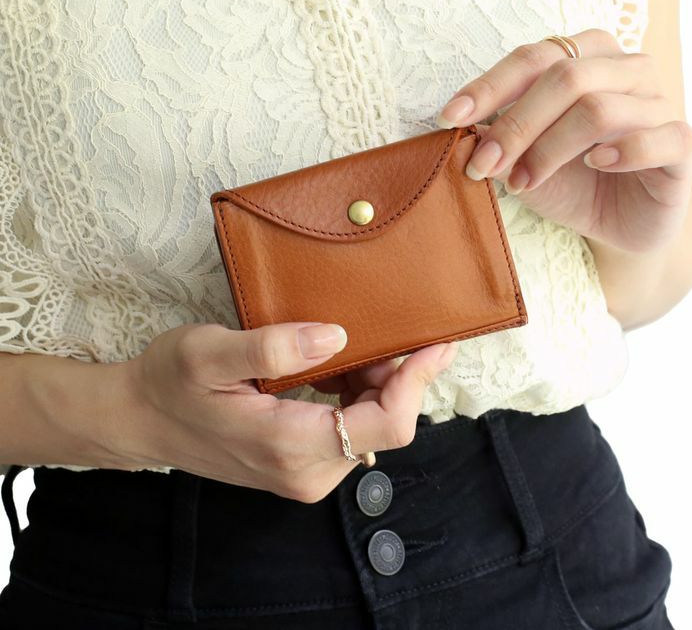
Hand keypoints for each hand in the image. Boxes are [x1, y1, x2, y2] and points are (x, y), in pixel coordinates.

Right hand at [121, 321, 457, 501]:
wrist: (140, 419)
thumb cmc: (168, 382)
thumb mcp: (208, 353)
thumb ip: (273, 349)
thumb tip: (337, 338)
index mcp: (291, 446)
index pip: (386, 424)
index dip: (418, 382)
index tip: (437, 344)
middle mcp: (307, 472)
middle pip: (385, 427)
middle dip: (398, 378)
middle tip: (393, 331)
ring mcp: (304, 474)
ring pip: (370, 428)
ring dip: (377, 385)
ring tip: (362, 344)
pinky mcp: (299, 466)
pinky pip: (348, 431)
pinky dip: (356, 396)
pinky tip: (340, 367)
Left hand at [437, 28, 691, 252]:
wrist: (620, 223)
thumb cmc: (570, 182)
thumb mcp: (523, 161)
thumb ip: (498, 140)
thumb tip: (463, 131)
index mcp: (587, 57)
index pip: (533, 58)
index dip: (489, 86)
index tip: (450, 118)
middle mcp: (627, 69)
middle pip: (565, 78)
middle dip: (514, 125)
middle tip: (480, 165)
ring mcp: (659, 103)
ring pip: (599, 109)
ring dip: (549, 149)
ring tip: (522, 183)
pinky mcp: (682, 143)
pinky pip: (657, 137)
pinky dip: (620, 152)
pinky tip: (594, 166)